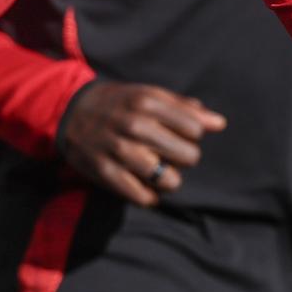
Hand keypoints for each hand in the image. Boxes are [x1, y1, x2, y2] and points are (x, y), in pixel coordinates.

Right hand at [59, 82, 225, 207]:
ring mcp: (119, 150)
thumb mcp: (151, 95)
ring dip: (171, 180)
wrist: (71, 111)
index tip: (182, 134)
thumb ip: (186, 108)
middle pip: (187, 155)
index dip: (194, 135)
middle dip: (186, 158)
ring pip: (168, 179)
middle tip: (174, 154)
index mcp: (149, 102)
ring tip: (164, 172)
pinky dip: (150, 196)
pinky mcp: (104, 172)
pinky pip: (141, 196)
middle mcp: (135, 125)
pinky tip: (148, 187)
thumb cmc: (122, 104)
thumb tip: (220, 124)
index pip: (195, 128)